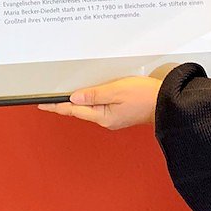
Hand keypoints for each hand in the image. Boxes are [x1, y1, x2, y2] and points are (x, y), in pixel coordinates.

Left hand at [38, 76, 160, 129]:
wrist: (167, 102)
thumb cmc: (145, 96)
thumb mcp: (117, 90)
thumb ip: (94, 94)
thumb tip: (74, 98)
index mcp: (103, 116)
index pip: (74, 110)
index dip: (57, 106)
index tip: (42, 104)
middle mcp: (106, 120)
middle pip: (80, 111)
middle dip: (64, 105)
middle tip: (48, 100)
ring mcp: (113, 118)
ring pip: (90, 109)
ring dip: (77, 103)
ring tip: (64, 97)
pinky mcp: (120, 113)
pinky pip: (100, 107)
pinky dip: (91, 101)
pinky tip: (88, 96)